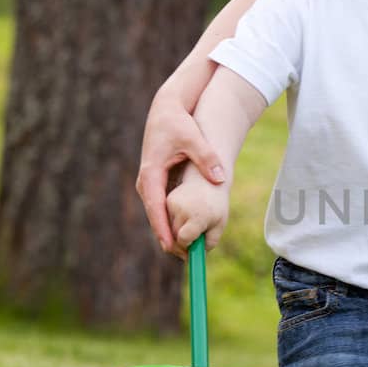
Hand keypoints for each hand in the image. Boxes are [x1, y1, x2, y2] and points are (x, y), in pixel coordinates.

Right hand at [136, 86, 226, 253]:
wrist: (166, 110)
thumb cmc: (178, 123)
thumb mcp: (193, 139)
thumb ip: (207, 158)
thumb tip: (221, 177)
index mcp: (151, 174)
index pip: (155, 207)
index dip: (162, 228)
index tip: (170, 245)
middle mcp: (146, 182)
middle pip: (156, 215)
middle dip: (167, 236)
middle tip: (182, 256)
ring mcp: (150, 183)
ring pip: (159, 213)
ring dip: (170, 230)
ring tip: (184, 252)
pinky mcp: (157, 182)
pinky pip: (163, 206)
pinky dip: (172, 219)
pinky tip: (184, 233)